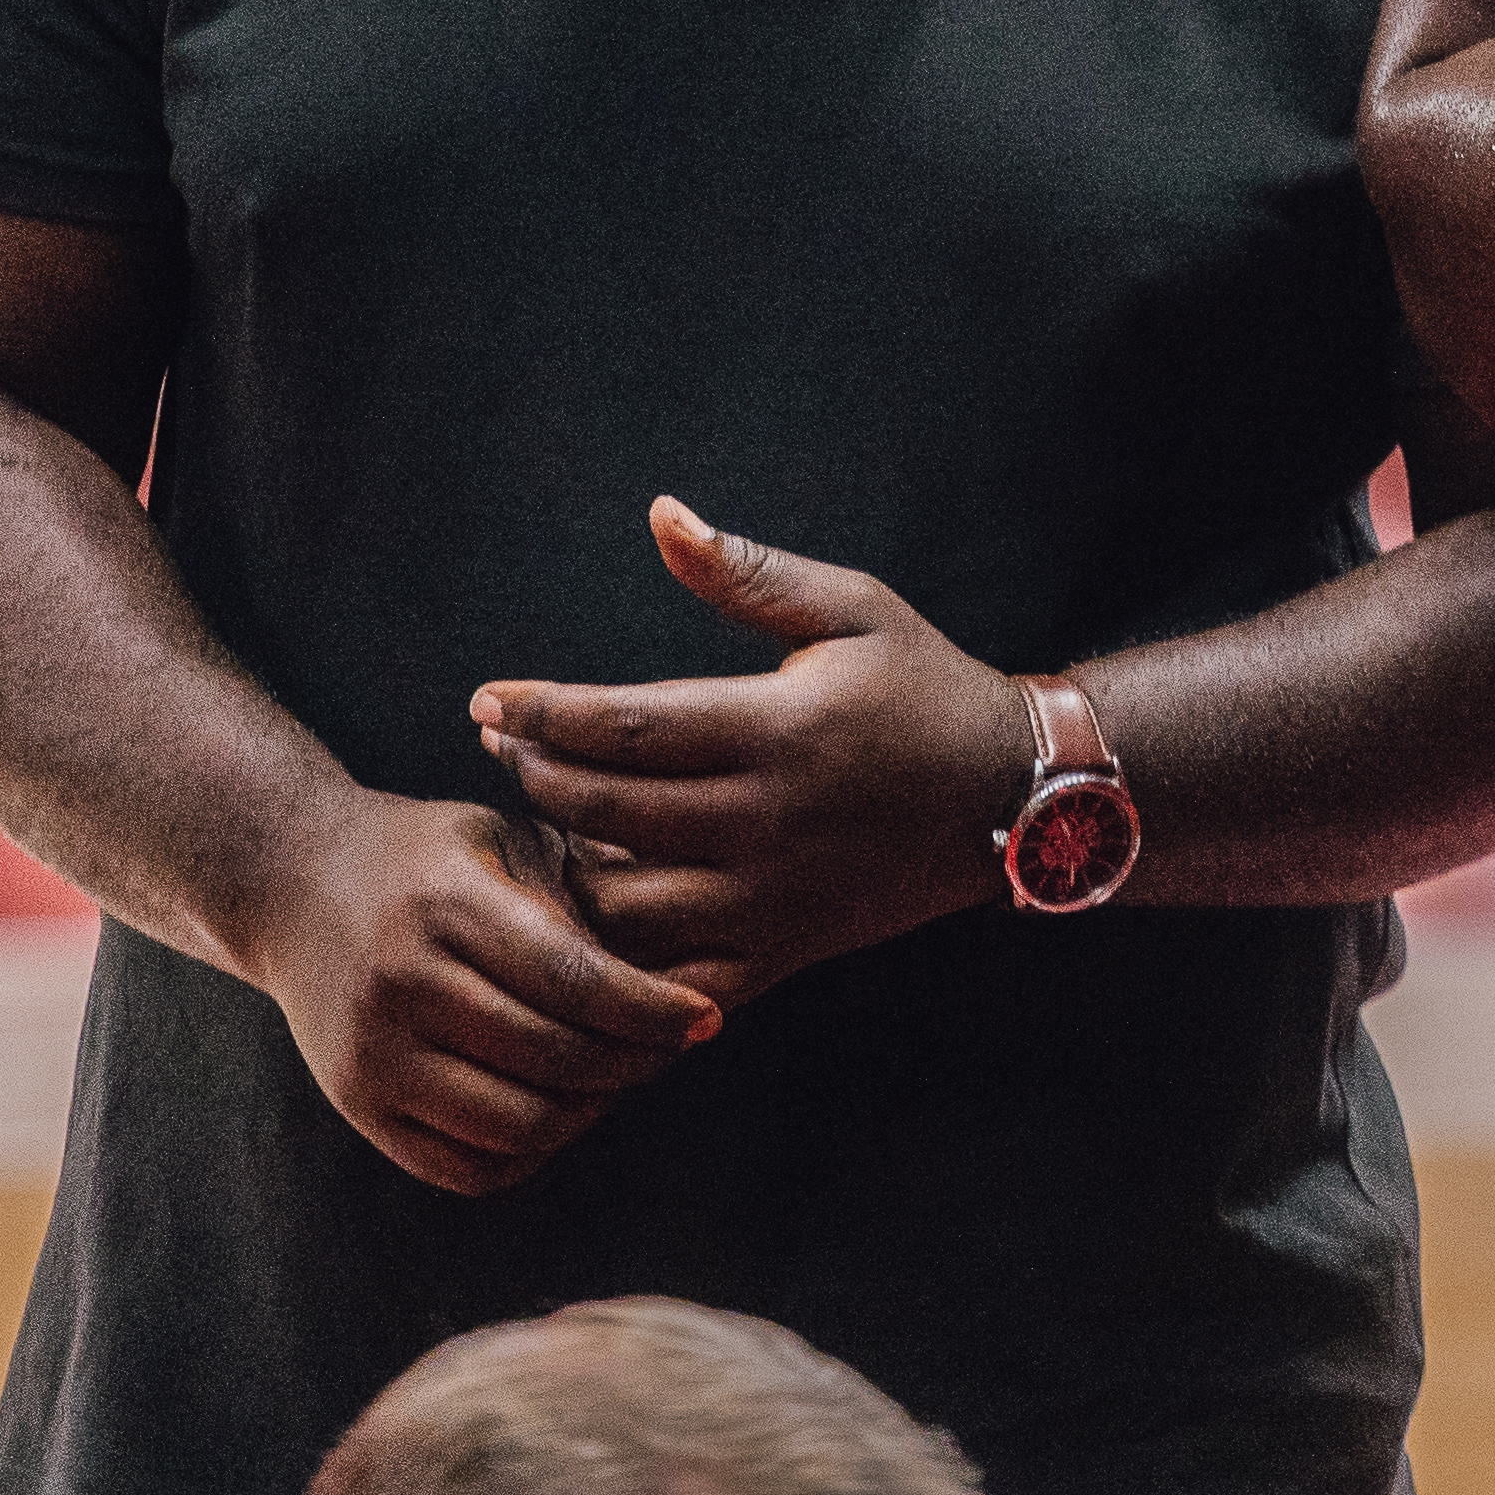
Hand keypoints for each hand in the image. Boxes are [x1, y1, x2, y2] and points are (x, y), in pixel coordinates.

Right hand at [246, 783, 725, 1197]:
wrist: (294, 885)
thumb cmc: (425, 858)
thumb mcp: (498, 841)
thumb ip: (576, 901)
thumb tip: (682, 958)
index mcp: (446, 905)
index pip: (571, 978)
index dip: (650, 1009)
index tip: (708, 1018)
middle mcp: (402, 985)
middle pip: (552, 1058)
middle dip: (632, 1062)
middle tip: (673, 1046)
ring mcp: (373, 1057)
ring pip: (517, 1126)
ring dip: (587, 1112)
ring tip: (617, 1074)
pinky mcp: (358, 1109)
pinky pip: (468, 1166)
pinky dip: (531, 1150)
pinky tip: (558, 1106)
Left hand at [474, 501, 1038, 1002]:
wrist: (1009, 799)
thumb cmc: (924, 688)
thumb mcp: (853, 607)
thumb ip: (747, 571)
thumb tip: (661, 515)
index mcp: (781, 730)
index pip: (628, 724)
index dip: (543, 713)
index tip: (486, 700)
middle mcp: (769, 822)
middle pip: (609, 810)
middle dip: (536, 775)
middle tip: (499, 745)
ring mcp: (773, 900)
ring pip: (628, 906)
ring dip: (569, 864)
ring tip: (550, 818)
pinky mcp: (781, 953)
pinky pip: (671, 979)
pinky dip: (619, 956)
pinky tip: (595, 911)